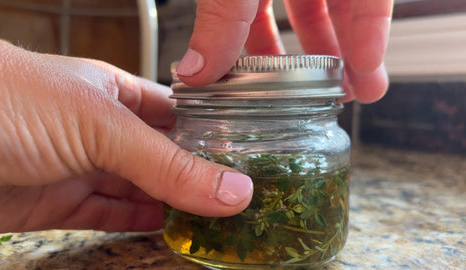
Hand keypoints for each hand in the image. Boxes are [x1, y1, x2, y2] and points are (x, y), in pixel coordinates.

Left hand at [0, 37, 252, 232]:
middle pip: (165, 158)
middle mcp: (104, 130)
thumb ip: (168, 164)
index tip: (253, 161)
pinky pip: (113, 216)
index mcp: (119, 94)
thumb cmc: (4, 99)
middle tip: (244, 201)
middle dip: (201, 178)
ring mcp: (83, 167)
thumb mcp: (101, 125)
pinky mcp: (60, 204)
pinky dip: (142, 226)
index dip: (217, 137)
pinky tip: (172, 233)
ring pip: (143, 192)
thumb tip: (233, 189)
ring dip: (176, 208)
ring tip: (219, 223)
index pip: (182, 116)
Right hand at [175, 0, 392, 102]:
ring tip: (353, 96)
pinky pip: (371, 5)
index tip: (252, 96)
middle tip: (307, 104)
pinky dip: (370, 37)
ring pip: (338, 16)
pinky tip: (368, 68)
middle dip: (303, 67)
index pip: (242, 22)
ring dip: (347, 59)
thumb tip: (193, 71)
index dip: (249, 60)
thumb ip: (219, 20)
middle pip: (294, 23)